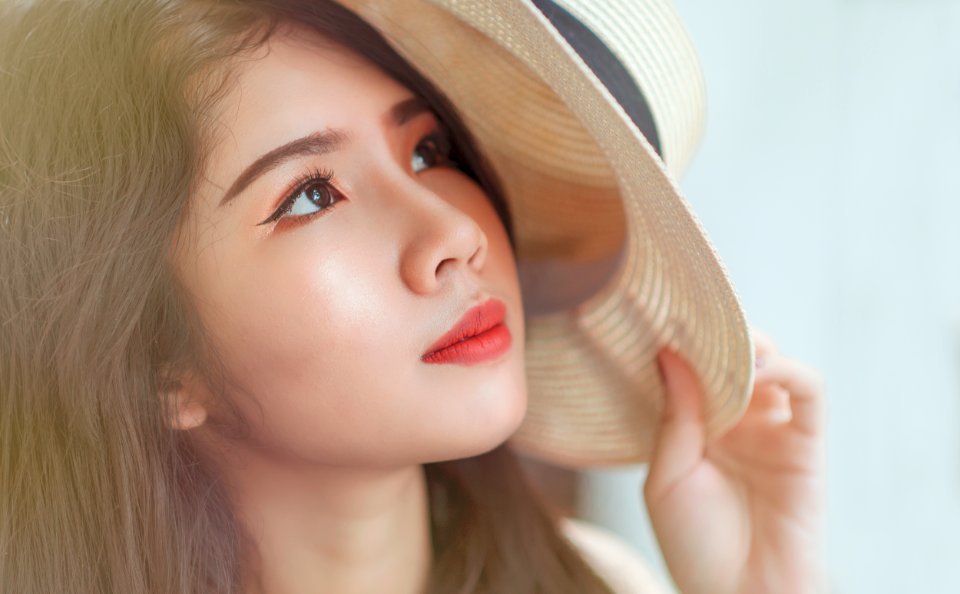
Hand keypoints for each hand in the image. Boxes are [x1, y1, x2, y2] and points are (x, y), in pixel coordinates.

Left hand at [643, 330, 825, 593]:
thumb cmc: (693, 545)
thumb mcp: (667, 476)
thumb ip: (674, 415)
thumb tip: (668, 352)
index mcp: (694, 428)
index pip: (693, 369)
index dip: (681, 342)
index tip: (657, 313)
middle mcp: (734, 423)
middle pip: (732, 358)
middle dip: (717, 334)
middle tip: (695, 317)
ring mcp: (771, 430)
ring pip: (771, 364)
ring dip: (753, 346)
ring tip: (730, 344)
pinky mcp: (806, 443)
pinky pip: (809, 392)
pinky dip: (788, 370)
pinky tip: (760, 368)